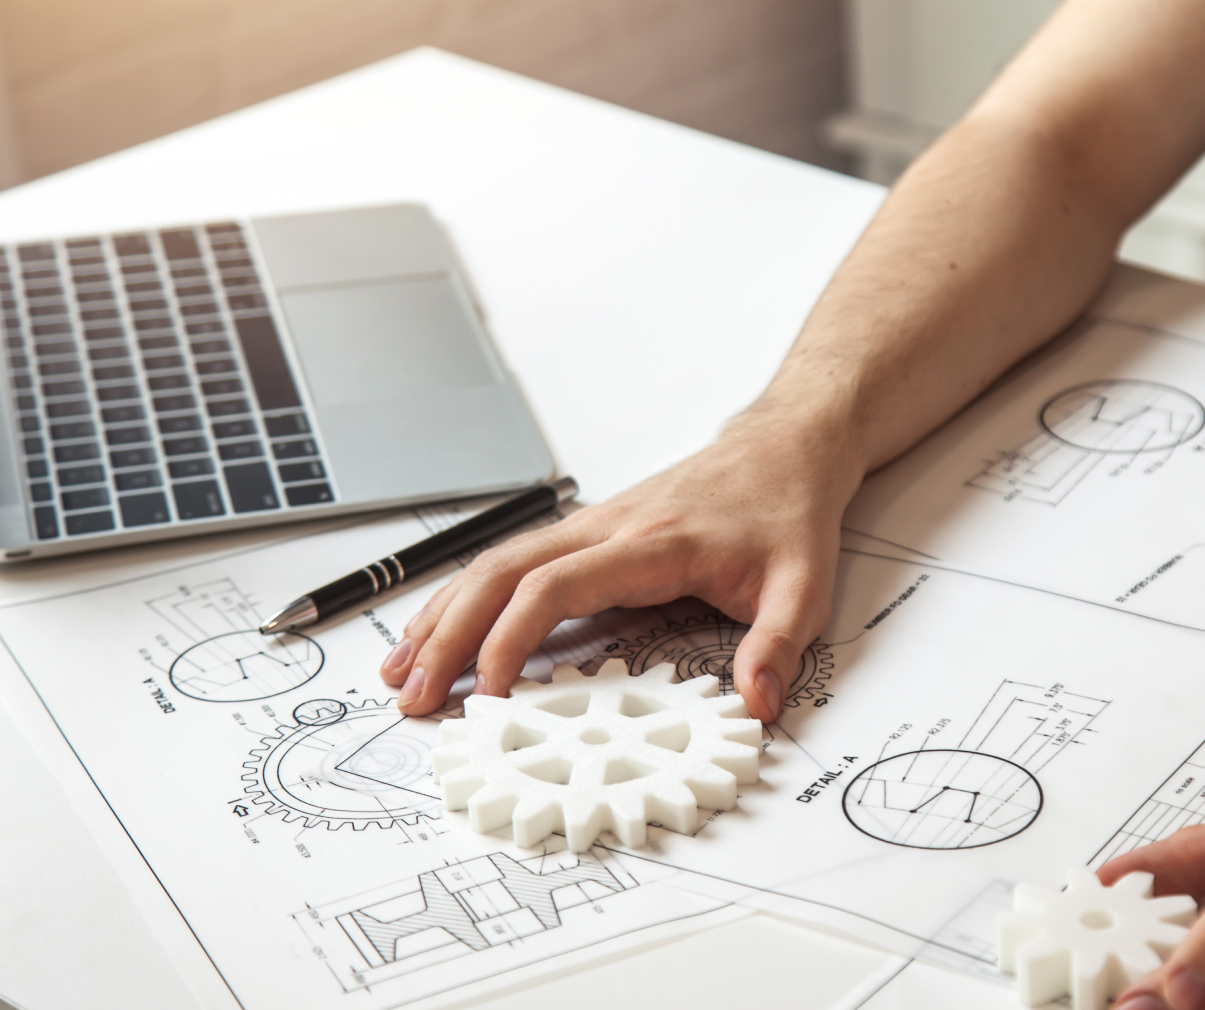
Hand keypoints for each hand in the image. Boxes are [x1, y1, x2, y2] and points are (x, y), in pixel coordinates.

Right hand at [377, 409, 862, 721]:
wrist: (783, 450)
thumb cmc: (786, 514)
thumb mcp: (803, 585)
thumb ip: (778, 646)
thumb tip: (756, 704)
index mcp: (652, 544)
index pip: (558, 587)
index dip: (513, 638)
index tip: (489, 690)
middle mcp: (607, 528)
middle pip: (503, 572)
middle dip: (451, 634)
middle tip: (415, 694)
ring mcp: (592, 526)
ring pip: (496, 563)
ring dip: (444, 615)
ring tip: (401, 670)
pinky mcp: (589, 532)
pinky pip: (513, 562)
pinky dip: (467, 597)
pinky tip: (440, 629)